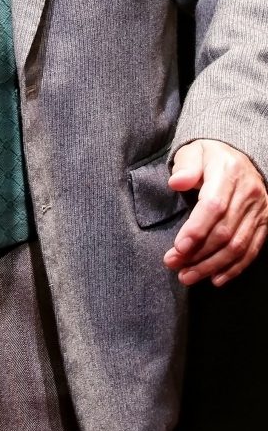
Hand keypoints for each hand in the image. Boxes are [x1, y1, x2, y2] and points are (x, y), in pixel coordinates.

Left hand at [163, 139, 267, 286]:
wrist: (237, 156)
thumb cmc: (208, 156)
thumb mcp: (193, 152)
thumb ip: (185, 167)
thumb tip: (176, 182)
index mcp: (228, 172)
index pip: (214, 206)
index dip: (196, 229)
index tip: (178, 247)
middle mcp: (248, 192)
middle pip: (224, 231)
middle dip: (197, 253)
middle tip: (173, 264)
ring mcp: (259, 210)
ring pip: (237, 246)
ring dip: (211, 265)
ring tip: (187, 275)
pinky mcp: (264, 223)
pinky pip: (251, 250)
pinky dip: (234, 268)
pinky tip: (215, 278)